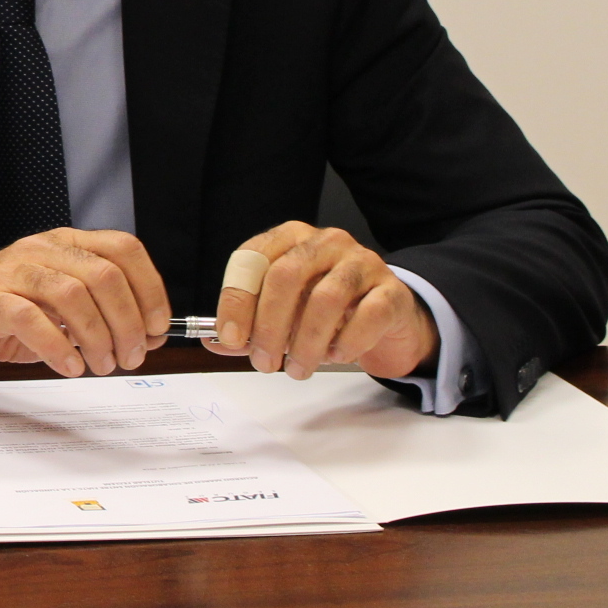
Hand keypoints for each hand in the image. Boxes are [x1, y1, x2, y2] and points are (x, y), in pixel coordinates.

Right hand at [0, 230, 170, 376]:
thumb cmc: (6, 311)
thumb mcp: (61, 305)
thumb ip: (102, 311)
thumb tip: (149, 334)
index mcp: (65, 244)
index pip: (124, 249)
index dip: (150, 288)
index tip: (157, 327)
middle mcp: (41, 250)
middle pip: (104, 275)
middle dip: (127, 322)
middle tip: (131, 356)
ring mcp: (13, 273)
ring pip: (71, 295)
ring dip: (97, 337)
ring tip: (101, 365)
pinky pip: (30, 319)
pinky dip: (58, 347)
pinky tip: (69, 366)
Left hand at [205, 221, 435, 379]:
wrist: (386, 318)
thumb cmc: (327, 313)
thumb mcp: (283, 316)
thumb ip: (249, 328)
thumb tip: (214, 342)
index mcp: (291, 238)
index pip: (252, 259)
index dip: (236, 300)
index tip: (232, 338)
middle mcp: (326, 242)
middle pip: (286, 276)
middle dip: (269, 326)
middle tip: (264, 362)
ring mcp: (363, 262)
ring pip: (326, 298)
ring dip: (306, 342)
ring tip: (298, 369)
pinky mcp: (392, 290)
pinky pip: (368, 315)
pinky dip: (347, 342)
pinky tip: (336, 356)